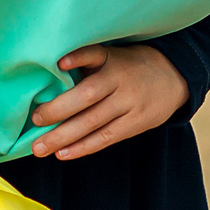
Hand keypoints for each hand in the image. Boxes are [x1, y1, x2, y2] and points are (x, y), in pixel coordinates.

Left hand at [28, 44, 187, 159]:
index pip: (95, 55)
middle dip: (59, 110)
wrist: (174, 78)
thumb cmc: (130, 66)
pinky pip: (105, 138)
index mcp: (113, 61)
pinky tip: (63, 154)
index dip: (79, 58)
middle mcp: (121, 83)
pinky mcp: (135, 124)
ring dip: (64, 137)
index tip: (60, 63)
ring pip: (93, 123)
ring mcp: (130, 105)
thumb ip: (88, 64)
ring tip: (40, 148)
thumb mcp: (114, 56)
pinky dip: (83, 147)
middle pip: (88, 97)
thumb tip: (48, 79)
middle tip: (35, 120)